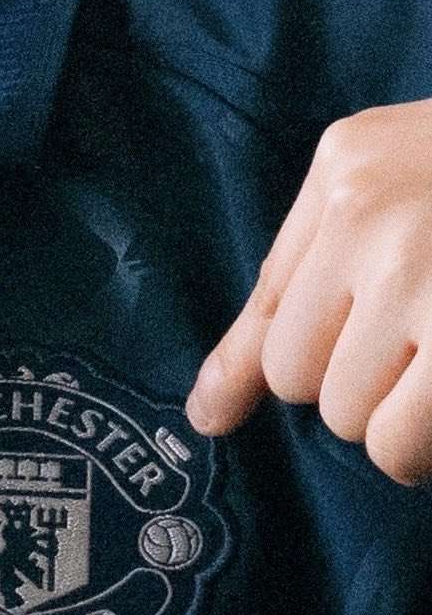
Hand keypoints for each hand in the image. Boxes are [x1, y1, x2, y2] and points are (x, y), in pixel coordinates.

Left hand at [185, 98, 431, 484]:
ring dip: (405, 419)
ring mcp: (428, 275)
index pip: (272, 329)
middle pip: (304, 384)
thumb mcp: (383, 203)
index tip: (377, 348)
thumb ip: (284, 302)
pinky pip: (402, 445)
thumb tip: (204, 417)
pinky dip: (428, 445)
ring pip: (356, 423)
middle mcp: (376, 214)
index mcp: (345, 169)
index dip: (323, 360)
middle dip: (364, 387)